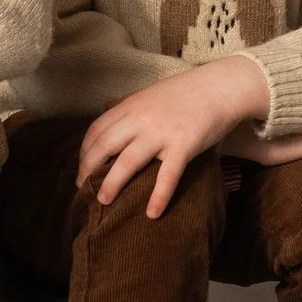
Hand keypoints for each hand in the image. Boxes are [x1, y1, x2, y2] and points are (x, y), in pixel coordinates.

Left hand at [79, 57, 269, 217]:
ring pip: (128, 161)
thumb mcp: (150, 96)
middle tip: (82, 189)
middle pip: (104, 146)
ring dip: (111, 184)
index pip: (96, 130)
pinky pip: (167, 175)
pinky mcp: (184, 145)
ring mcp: (161, 132)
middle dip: (88, 169)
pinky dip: (158, 196)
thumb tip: (112, 125)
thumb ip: (131, 110)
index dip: (84, 152)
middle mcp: (141, 118)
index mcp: (130, 106)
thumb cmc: (186, 94)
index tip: (81, 169)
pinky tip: (152, 214)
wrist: (220, 87)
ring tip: (103, 201)